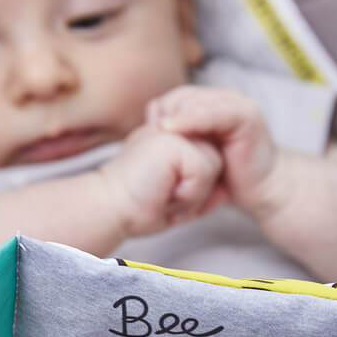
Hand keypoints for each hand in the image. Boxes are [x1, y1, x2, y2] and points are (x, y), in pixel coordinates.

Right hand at [97, 123, 223, 237]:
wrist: (110, 207)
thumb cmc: (138, 207)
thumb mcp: (179, 200)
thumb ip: (204, 190)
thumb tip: (226, 188)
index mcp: (172, 138)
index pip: (209, 164)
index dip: (194, 190)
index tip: (162, 195)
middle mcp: (174, 129)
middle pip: (216, 164)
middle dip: (197, 191)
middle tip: (162, 195)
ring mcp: (174, 130)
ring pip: (214, 167)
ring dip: (193, 192)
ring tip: (163, 191)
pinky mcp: (175, 140)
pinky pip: (204, 172)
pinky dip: (188, 191)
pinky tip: (163, 188)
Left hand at [145, 86, 282, 218]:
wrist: (261, 191)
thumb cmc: (226, 179)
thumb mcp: (194, 159)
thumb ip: (175, 144)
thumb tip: (144, 138)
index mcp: (208, 107)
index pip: (174, 99)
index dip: (158, 114)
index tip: (144, 135)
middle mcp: (222, 101)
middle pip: (182, 97)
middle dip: (165, 113)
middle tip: (149, 133)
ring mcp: (236, 105)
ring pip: (197, 102)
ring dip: (176, 115)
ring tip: (158, 128)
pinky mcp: (246, 115)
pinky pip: (216, 112)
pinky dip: (194, 118)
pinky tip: (175, 128)